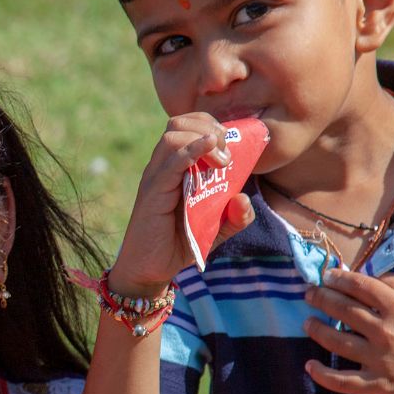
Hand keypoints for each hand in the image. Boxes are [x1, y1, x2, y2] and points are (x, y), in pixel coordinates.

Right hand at [113, 113, 254, 293]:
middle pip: (179, 122)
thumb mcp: (214, 231)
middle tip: (226, 153)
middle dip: (209, 127)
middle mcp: (162, 167)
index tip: (230, 149)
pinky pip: (171, 161)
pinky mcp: (153, 192)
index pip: (187, 127)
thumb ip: (234, 217)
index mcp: (174, 168)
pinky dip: (192, 150)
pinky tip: (210, 149)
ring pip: (173, 135)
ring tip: (222, 163)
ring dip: (203, 139)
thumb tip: (244, 199)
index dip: (211, 127)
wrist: (149, 270)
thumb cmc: (177, 246)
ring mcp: (156, 178)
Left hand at [302, 271, 393, 393]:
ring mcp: (379, 360)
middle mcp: (385, 331)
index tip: (327, 276)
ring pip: (336, 341)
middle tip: (309, 294)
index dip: (340, 278)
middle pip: (343, 310)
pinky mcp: (377, 385)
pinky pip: (342, 380)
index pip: (360, 287)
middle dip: (321, 298)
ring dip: (317, 329)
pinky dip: (322, 374)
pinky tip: (310, 365)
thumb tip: (373, 278)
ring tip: (307, 323)